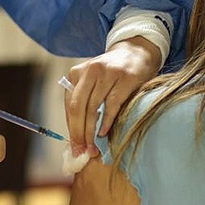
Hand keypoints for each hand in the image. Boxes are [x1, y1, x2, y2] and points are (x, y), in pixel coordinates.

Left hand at [63, 37, 159, 157]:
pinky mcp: (125, 78)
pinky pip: (112, 104)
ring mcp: (108, 73)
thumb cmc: (111, 73)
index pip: (69, 104)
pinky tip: (104, 133)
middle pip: (77, 107)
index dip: (70, 127)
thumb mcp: (92, 80)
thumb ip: (83, 100)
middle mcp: (90, 70)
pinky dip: (107, 121)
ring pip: (93, 108)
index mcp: (77, 72)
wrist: (136, 52)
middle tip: (81, 151)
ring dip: (91, 132)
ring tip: (92, 147)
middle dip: (78, 132)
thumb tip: (76, 135)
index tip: (74, 146)